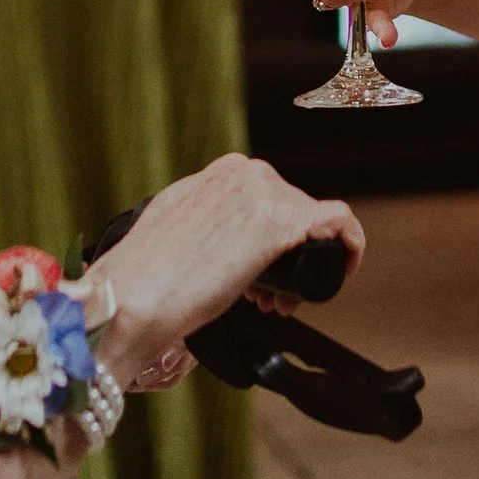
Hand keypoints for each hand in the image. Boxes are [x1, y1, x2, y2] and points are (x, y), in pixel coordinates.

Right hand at [101, 157, 364, 389]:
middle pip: (289, 212)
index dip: (268, 246)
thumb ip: (197, 228)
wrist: (129, 298)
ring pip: (309, 223)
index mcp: (215, 176)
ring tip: (276, 304)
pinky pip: (339, 223)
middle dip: (285, 259)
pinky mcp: (279, 221)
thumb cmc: (141, 282)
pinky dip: (349, 245)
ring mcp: (262, 192)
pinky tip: (344, 271)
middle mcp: (240, 173)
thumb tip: (211, 247)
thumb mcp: (172, 235)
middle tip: (269, 300)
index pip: (264, 203)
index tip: (257, 281)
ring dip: (303, 264)